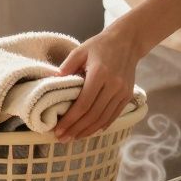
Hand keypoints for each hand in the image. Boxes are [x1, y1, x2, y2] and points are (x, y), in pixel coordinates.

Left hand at [51, 23, 146, 141]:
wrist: (128, 41)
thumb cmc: (100, 45)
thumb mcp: (80, 51)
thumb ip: (66, 66)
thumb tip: (52, 81)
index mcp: (99, 74)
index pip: (83, 104)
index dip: (70, 120)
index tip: (58, 129)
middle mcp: (113, 85)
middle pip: (93, 115)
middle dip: (76, 129)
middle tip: (62, 139)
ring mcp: (122, 92)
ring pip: (104, 118)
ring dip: (88, 131)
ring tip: (74, 138)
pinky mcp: (128, 95)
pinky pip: (114, 115)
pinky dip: (102, 126)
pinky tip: (91, 131)